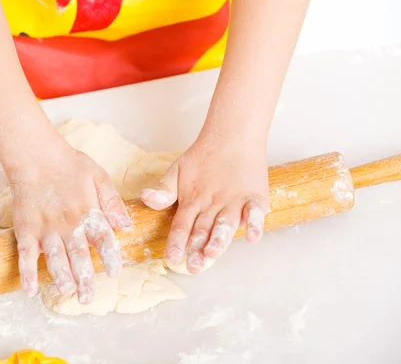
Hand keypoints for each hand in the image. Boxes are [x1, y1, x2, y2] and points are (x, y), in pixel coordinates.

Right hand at [9, 143, 130, 303]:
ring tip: (67, 292)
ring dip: (61, 276)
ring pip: (55, 257)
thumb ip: (112, 203)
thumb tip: (126, 227)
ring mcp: (46, 228)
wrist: (35, 155)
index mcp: (89, 212)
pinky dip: (26, 272)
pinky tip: (29, 291)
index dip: (110, 257)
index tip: (114, 273)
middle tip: (88, 297)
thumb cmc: (69, 165)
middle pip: (79, 255)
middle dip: (85, 278)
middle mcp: (69, 223)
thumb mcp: (99, 177)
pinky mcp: (26, 228)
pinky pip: (26, 253)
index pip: (103, 238)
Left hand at [141, 130, 268, 273]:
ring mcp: (234, 201)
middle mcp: (212, 203)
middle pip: (204, 228)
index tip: (172, 257)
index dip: (177, 241)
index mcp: (192, 200)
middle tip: (194, 266)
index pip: (182, 224)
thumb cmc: (203, 157)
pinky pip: (254, 211)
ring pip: (225, 223)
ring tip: (213, 253)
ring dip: (219, 239)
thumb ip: (164, 190)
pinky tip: (252, 237)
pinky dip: (254, 223)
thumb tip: (146, 198)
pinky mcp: (253, 196)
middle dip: (198, 248)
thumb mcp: (177, 171)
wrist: (232, 135)